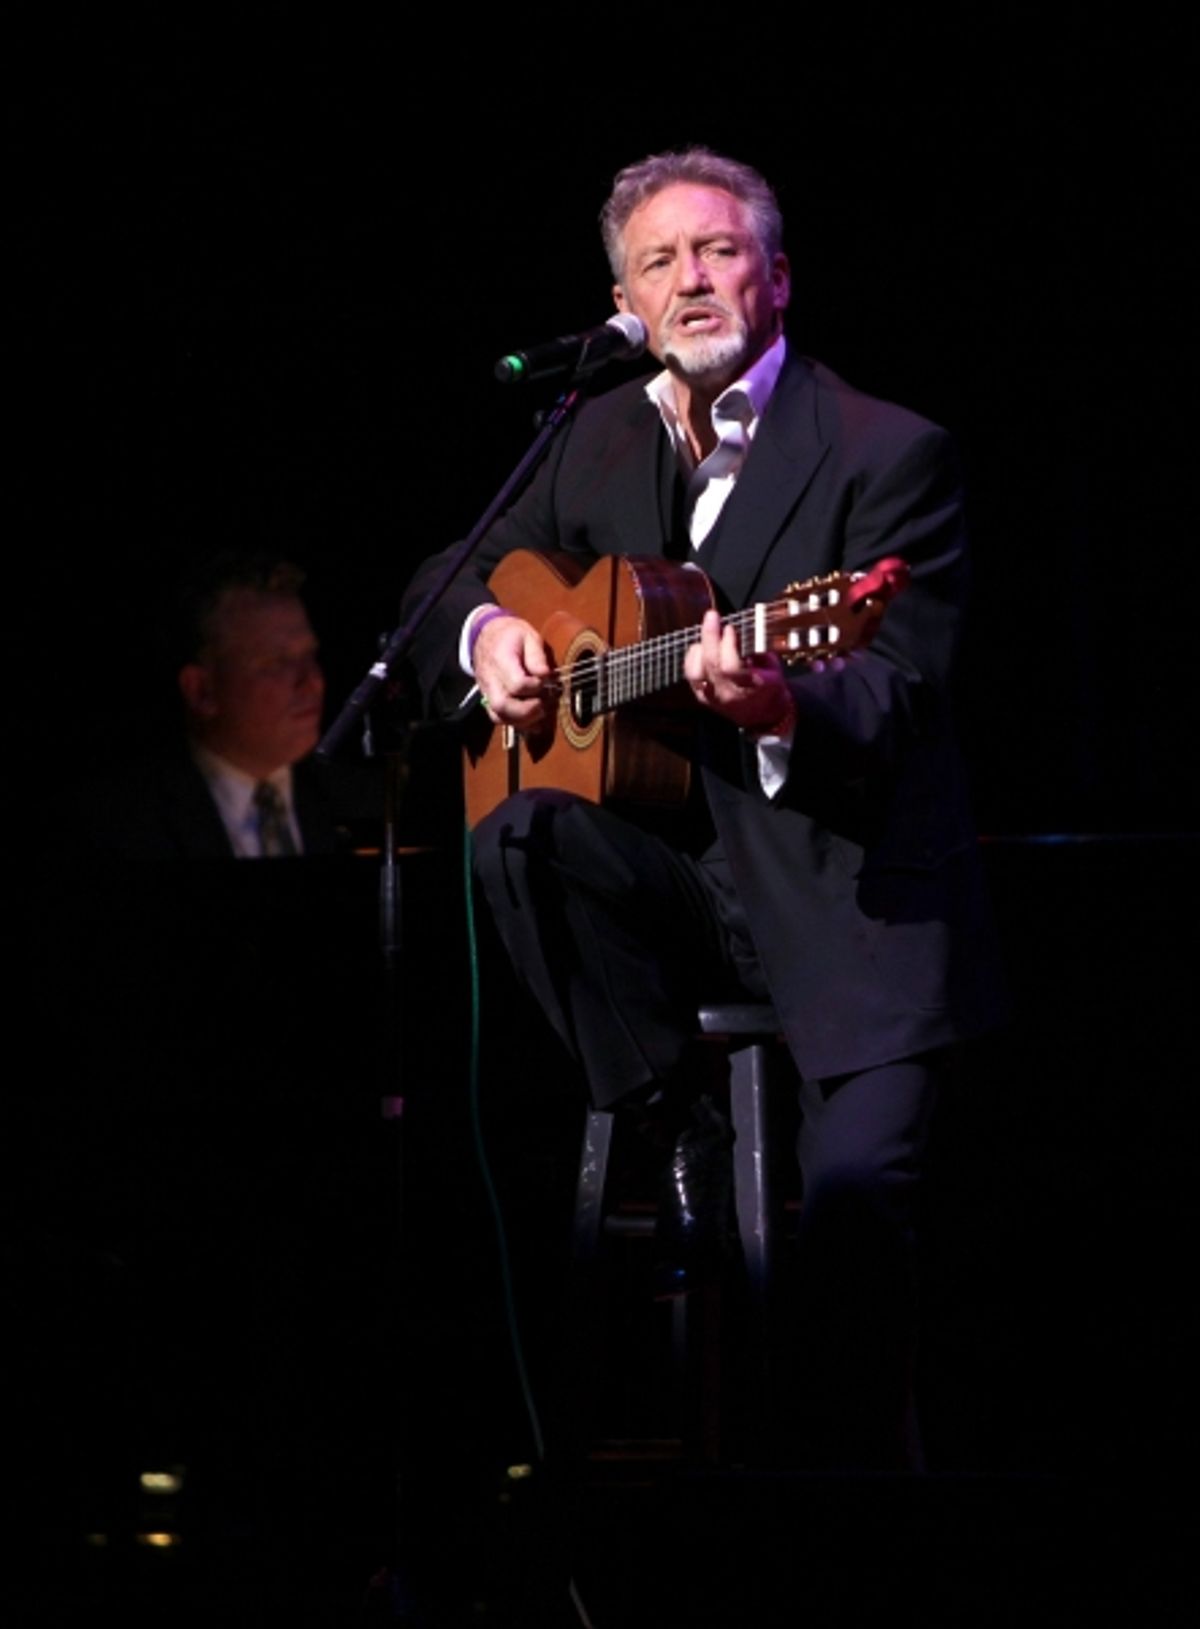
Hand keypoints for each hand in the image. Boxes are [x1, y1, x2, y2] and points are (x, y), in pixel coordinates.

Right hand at [472, 613, 552, 730]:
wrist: (486, 634)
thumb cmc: (511, 635)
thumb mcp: (529, 635)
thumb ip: (537, 656)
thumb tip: (544, 675)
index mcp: (501, 660)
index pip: (516, 684)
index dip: (534, 687)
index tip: (544, 682)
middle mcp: (490, 679)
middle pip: (502, 706)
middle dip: (527, 712)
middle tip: (543, 706)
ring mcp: (487, 691)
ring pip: (498, 716)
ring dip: (521, 721)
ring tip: (539, 714)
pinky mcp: (489, 698)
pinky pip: (498, 717)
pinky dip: (515, 723)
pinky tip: (531, 721)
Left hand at [683, 610, 793, 733]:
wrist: (763, 716)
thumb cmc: (769, 687)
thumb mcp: (773, 667)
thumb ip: (757, 650)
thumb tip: (740, 630)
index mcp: (752, 686)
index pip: (731, 667)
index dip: (727, 645)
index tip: (730, 627)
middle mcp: (730, 693)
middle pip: (712, 664)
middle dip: (710, 636)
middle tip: (712, 617)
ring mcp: (713, 697)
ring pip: (696, 671)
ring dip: (699, 647)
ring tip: (708, 633)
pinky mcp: (702, 698)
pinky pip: (690, 675)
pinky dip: (692, 657)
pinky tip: (700, 647)